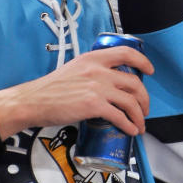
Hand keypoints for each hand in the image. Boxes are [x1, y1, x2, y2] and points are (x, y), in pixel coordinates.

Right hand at [0, 45, 153, 141]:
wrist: (33, 101)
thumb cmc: (50, 88)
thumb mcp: (75, 69)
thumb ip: (93, 71)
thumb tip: (109, 82)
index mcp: (93, 58)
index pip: (126, 53)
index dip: (142, 61)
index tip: (149, 70)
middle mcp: (98, 70)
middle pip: (134, 82)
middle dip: (144, 98)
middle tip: (145, 108)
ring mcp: (97, 87)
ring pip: (130, 101)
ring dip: (140, 115)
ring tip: (140, 124)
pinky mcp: (93, 105)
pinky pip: (119, 116)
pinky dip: (129, 125)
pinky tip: (130, 130)